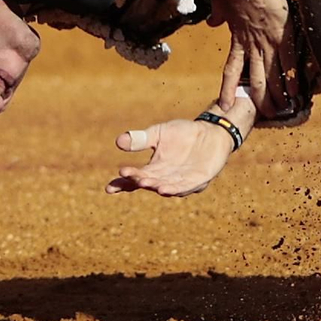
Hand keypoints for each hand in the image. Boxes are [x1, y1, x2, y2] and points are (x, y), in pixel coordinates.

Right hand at [106, 105, 249, 196]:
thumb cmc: (183, 134)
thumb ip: (141, 139)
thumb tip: (118, 141)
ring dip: (156, 186)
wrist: (211, 131)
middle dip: (139, 180)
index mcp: (154, 169)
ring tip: (145, 183)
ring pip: (166, 187)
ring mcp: (182, 181)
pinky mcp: (199, 179)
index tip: (109, 188)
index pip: (135, 178)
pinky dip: (175, 188)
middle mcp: (166, 178)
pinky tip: (165, 188)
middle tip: (129, 176)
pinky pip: (186, 186)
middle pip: (149, 182)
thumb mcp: (159, 133)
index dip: (122, 184)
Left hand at [207, 0, 299, 111]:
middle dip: (260, 99)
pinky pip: (287, 61)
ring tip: (280, 109)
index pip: (232, 70)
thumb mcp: (220, 4)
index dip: (229, 88)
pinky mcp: (280, 36)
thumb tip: (213, 22)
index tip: (227, 104)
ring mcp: (266, 43)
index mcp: (238, 39)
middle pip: (255, 79)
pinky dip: (291, 77)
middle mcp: (252, 46)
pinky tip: (296, 91)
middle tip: (265, 114)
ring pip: (271, 75)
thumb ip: (219, 16)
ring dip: (276, 94)